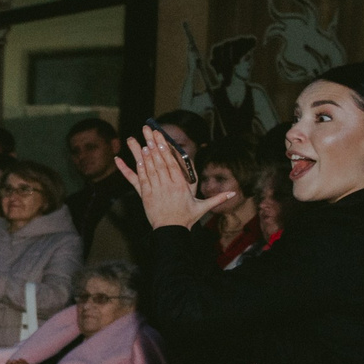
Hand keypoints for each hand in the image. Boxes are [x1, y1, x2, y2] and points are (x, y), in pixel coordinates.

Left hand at [117, 128, 234, 231]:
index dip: (166, 151)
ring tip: (139, 141)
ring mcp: (155, 190)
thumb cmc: (186, 218)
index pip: (172, 165)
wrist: (171, 231)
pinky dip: (135, 169)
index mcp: (180, 186)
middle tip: (149, 132)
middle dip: (153, 146)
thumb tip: (233, 193)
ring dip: (143, 155)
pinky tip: (131, 160)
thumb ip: (217, 198)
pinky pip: (139, 180)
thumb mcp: (203, 207)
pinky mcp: (145, 196)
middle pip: (159, 163)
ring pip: (148, 169)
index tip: (161, 140)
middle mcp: (167, 186)